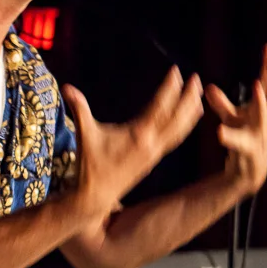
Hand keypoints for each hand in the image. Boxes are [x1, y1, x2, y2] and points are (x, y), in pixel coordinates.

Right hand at [62, 66, 204, 227]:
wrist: (96, 196)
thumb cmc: (90, 165)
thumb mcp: (85, 134)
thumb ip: (79, 109)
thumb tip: (66, 86)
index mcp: (139, 135)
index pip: (160, 106)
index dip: (170, 88)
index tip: (177, 71)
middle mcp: (152, 144)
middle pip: (178, 118)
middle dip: (188, 97)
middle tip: (197, 79)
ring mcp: (155, 153)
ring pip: (180, 130)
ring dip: (191, 112)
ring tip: (200, 95)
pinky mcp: (154, 159)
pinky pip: (175, 139)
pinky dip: (185, 126)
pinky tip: (189, 118)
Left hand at [204, 44, 266, 195]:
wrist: (246, 173)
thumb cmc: (241, 143)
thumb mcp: (230, 120)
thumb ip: (222, 104)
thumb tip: (208, 87)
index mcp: (261, 111)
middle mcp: (264, 121)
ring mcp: (259, 137)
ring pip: (262, 118)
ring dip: (260, 103)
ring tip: (258, 86)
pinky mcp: (249, 154)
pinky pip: (241, 144)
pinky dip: (232, 137)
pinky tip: (220, 132)